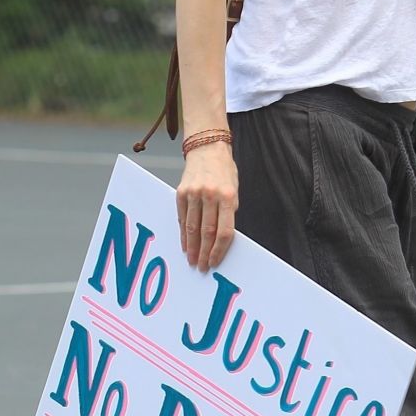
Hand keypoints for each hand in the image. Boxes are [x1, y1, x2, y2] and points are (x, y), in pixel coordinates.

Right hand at [177, 141, 237, 271]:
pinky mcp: (181, 192)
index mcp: (227, 196)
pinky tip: (184, 244)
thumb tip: (221, 237)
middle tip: (202, 267)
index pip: (224, 231)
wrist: (207, 148)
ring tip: (192, 260)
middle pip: (206, 232)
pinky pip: (182, 217)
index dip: (219, 250)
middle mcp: (210, 195)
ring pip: (191, 227)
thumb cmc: (224, 171)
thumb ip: (229, 211)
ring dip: (192, 247)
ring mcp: (194, 193)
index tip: (215, 262)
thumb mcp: (234, 189)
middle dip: (204, 253)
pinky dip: (183, 233)